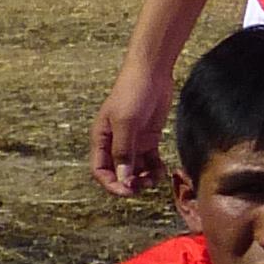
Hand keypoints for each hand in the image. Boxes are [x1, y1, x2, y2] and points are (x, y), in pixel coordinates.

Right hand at [92, 55, 174, 196]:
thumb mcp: (125, 122)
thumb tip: (123, 178)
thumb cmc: (132, 92)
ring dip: (144, 178)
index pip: (100, 170)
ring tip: (156, 178)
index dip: (111, 184)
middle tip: (144, 185)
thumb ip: (123, 150)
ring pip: (135, 169)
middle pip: (119, 173)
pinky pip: (150, 160)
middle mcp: (115, 143)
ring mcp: (133, 141)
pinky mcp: (148, 138)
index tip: (127, 190)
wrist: (152, 73)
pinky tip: (163, 170)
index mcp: (101, 139)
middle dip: (130, 183)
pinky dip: (155, 168)